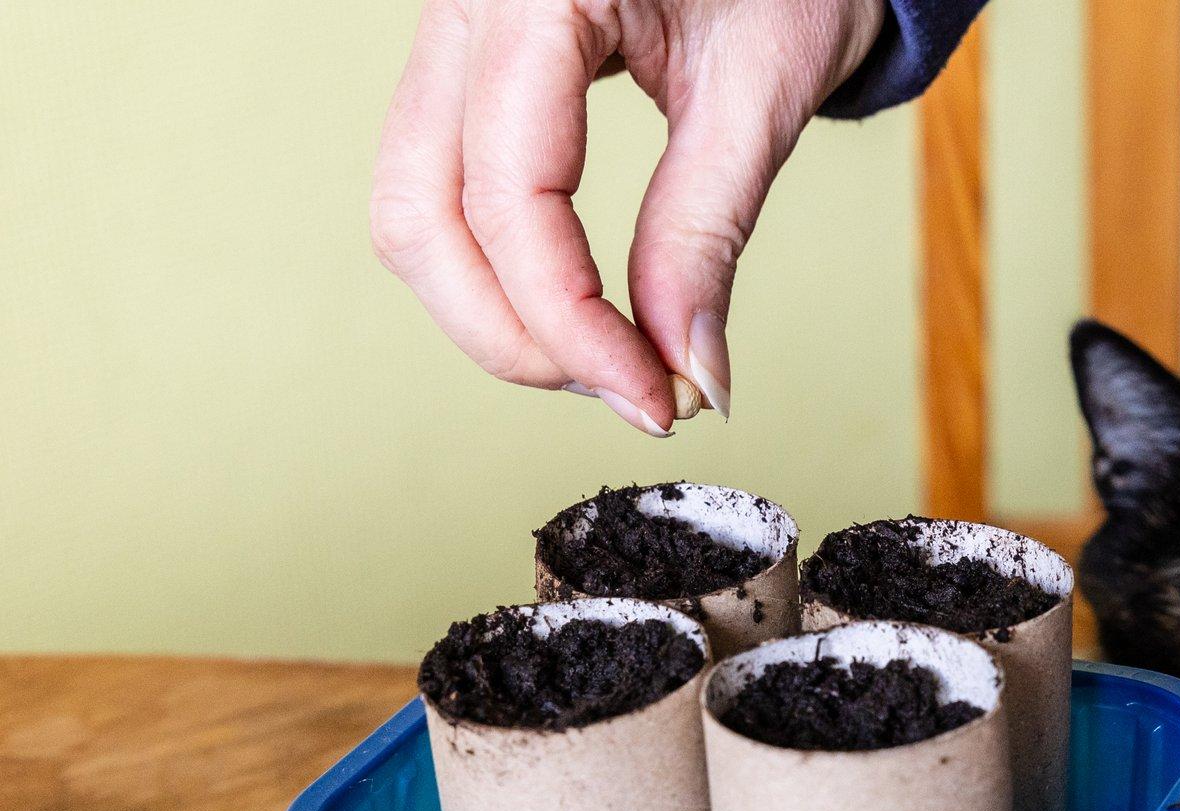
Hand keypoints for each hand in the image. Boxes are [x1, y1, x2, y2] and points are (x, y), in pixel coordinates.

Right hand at [370, 0, 885, 433]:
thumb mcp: (763, 92)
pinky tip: (584, 313)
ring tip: (614, 364)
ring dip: (499, 314)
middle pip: (420, 215)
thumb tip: (688, 375)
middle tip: (633, 396)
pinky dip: (502, 268)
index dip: (574, 324)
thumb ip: (707, 233)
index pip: (508, 195)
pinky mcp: (468, 64)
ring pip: (412, 210)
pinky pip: (441, 185)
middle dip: (519, 335)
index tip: (657, 402)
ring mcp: (451, 28)